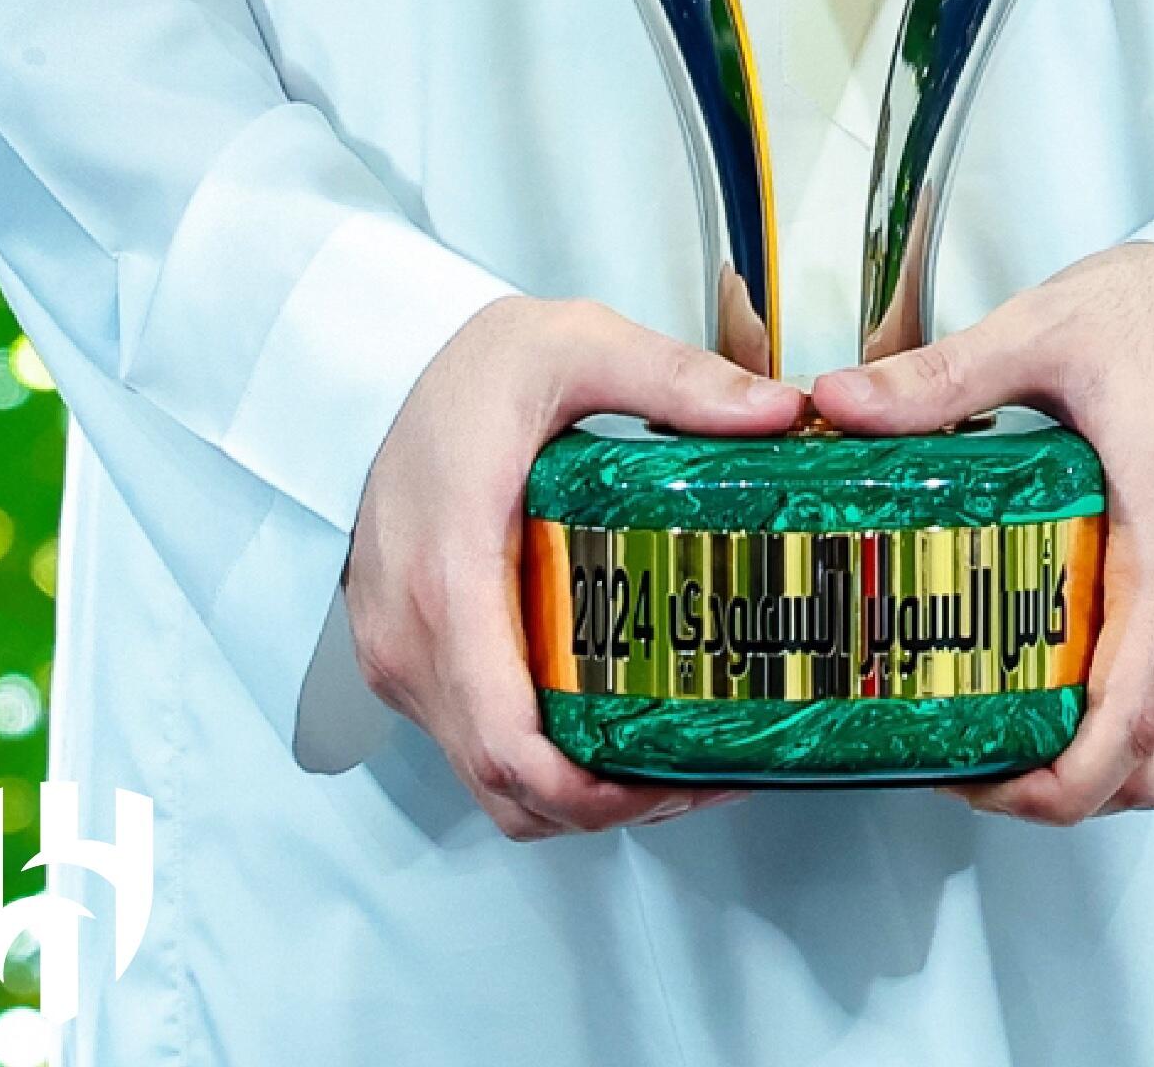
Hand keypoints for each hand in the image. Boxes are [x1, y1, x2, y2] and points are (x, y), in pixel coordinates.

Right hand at [346, 294, 801, 837]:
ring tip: (663, 757)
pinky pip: (467, 739)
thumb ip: (676, 380)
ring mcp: (399, 656)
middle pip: (508, 785)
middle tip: (700, 774)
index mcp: (454, 581)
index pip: (513, 747)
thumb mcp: (579, 348)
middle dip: (608, 805)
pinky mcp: (402, 654)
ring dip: (570, 792)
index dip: (600, 796)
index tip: (682, 781)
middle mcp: (414, 641)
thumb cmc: (465, 363)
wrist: (375, 362)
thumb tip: (778, 413)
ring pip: (485, 775)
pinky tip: (599, 719)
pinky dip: (533, 756)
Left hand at [813, 244, 1153, 823]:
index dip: (1049, 785)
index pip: (1126, 729)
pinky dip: (1122, 698)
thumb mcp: (1045, 330)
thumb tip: (841, 400)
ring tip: (1006, 709)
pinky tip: (1055, 647)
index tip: (974, 777)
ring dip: (1097, 751)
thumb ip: (944, 375)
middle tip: (977, 760)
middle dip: (1065, 790)